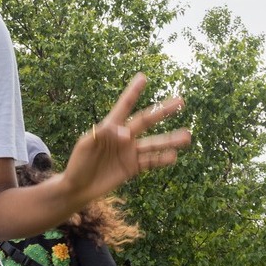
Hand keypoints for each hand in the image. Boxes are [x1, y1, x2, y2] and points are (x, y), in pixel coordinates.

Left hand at [61, 74, 190, 201]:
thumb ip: (105, 135)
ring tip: (188, 136)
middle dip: (162, 111)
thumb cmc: (78, 163)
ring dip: (170, 139)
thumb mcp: (86, 146)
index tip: (143, 77)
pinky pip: (150, 162)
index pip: (124, 106)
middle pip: (145, 121)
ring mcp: (129, 152)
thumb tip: (127, 133)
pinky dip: (162, 159)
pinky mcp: (132, 168)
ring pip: (153, 143)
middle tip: (181, 101)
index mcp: (109, 126)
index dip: (133, 92)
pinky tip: (174, 156)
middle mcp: (123, 137)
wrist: (78, 188)